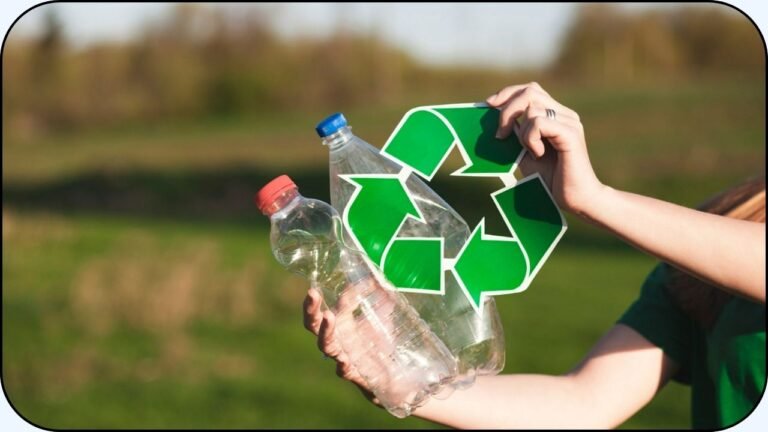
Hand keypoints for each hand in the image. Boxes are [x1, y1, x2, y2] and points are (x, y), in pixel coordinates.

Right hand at [302, 288, 380, 406]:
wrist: (393, 377)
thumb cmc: (380, 344)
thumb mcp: (381, 317)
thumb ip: (379, 298)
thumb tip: (376, 277)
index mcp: (340, 324)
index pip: (331, 304)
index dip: (340, 293)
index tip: (355, 281)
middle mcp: (337, 339)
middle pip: (314, 324)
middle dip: (311, 309)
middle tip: (312, 293)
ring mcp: (343, 356)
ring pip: (326, 345)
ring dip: (326, 330)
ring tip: (328, 316)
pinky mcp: (355, 373)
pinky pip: (344, 370)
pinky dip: (342, 366)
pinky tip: (343, 361)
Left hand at [486, 82, 605, 214]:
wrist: (575, 199)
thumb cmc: (551, 179)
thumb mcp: (525, 154)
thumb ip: (515, 136)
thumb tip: (494, 121)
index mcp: (555, 116)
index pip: (530, 90)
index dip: (508, 93)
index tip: (488, 105)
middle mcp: (565, 114)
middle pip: (529, 91)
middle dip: (507, 110)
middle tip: (501, 135)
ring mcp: (570, 122)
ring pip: (532, 109)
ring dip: (522, 133)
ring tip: (532, 152)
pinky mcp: (571, 133)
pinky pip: (540, 123)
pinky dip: (531, 139)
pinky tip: (538, 154)